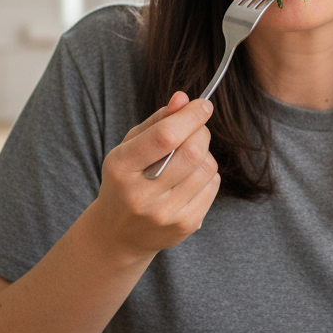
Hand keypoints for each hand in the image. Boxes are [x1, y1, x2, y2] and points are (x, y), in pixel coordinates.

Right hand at [93, 91, 219, 259]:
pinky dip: (208, 174)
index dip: (190, 116)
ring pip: (207, 168)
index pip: (164, 137)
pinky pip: (212, 186)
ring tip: (188, 157)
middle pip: (192, 152)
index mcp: (122, 168)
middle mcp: (142, 195)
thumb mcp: (129, 148)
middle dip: (200, 132)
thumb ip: (156, 122)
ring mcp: (165, 214)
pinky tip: (191, 177)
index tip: (203, 105)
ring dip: (205, 153)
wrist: (119, 233)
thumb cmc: (126, 181)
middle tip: (195, 129)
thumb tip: (183, 99)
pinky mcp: (185, 225)